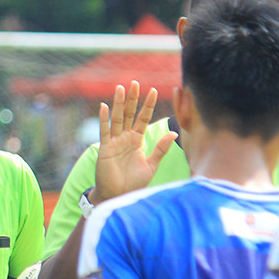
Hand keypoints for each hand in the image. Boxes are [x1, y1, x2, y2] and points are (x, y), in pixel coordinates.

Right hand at [93, 81, 176, 203]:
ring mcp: (114, 142)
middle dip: (133, 99)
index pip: (143, 119)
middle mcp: (125, 138)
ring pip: (117, 118)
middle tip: (135, 83)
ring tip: (121, 88)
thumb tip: (175, 132)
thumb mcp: (151, 165)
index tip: (153, 91)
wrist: (119, 195)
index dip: (147, 105)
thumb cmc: (134, 183)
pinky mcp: (105, 148)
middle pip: (129, 114)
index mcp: (136, 141)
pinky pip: (104, 131)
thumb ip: (161, 148)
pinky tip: (103, 106)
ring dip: (119, 104)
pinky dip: (104, 119)